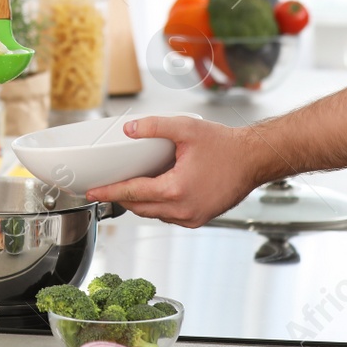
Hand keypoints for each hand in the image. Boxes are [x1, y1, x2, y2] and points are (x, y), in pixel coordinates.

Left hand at [84, 115, 267, 227]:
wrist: (253, 160)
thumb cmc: (225, 146)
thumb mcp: (186, 129)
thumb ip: (154, 127)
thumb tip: (129, 130)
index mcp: (175, 190)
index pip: (132, 193)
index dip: (109, 192)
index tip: (93, 192)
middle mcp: (183, 210)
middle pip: (141, 207)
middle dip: (122, 198)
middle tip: (107, 188)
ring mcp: (192, 218)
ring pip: (155, 214)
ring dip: (142, 203)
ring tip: (131, 187)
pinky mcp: (200, 219)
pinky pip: (170, 216)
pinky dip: (160, 206)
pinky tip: (158, 191)